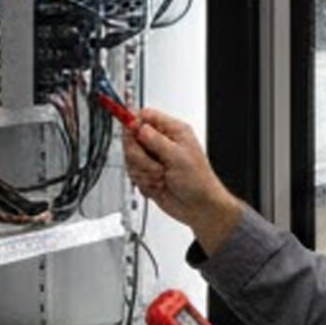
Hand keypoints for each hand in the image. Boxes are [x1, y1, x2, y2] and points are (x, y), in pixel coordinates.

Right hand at [125, 107, 245, 254]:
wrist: (198, 207)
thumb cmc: (198, 181)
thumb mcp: (177, 156)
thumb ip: (155, 140)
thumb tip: (138, 125)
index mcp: (173, 132)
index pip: (146, 117)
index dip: (133, 121)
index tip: (127, 129)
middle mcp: (162, 143)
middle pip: (133, 138)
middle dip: (139, 154)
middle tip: (154, 164)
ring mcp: (153, 159)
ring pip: (131, 158)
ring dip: (144, 171)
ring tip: (161, 176)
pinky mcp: (147, 174)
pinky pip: (133, 174)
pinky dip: (144, 181)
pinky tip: (158, 185)